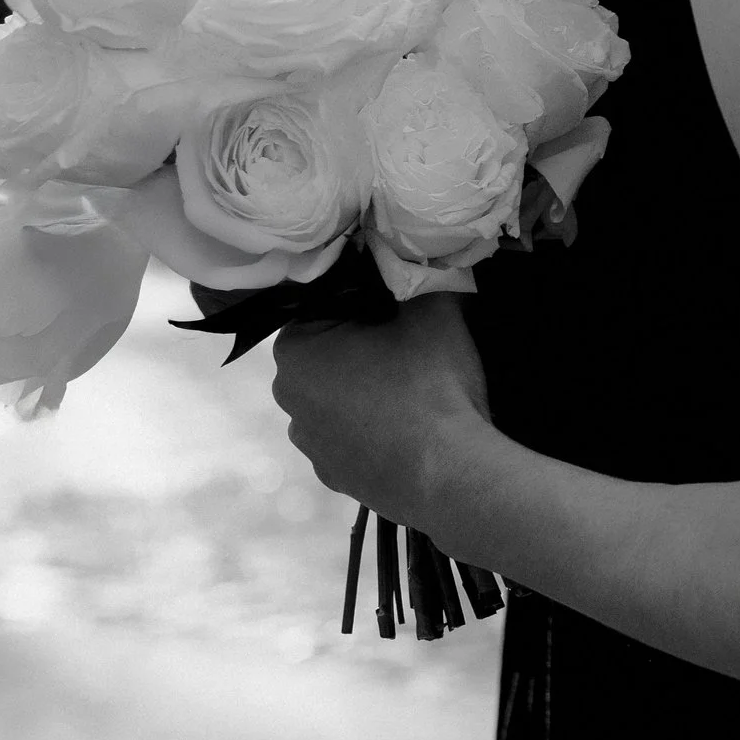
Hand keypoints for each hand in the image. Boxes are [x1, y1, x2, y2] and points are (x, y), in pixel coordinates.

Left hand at [271, 297, 493, 534]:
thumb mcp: (431, 309)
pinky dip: (374, 430)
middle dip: (363, 346)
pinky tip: (411, 428)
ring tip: (416, 391)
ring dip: (367, 390)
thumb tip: (411, 261)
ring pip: (338, 398)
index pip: (323, 307)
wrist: (452, 475)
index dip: (365, 303)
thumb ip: (413, 275)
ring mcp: (310, 445)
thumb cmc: (432, 385)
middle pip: (328, 354)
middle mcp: (288, 400)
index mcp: (295, 351)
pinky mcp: (335, 478)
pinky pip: (351, 438)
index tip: (399, 310)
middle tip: (411, 347)